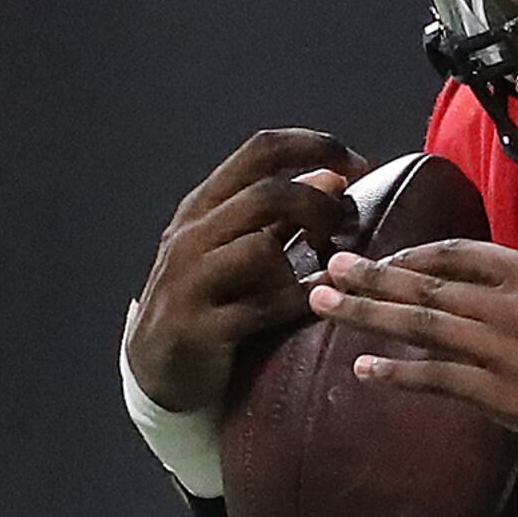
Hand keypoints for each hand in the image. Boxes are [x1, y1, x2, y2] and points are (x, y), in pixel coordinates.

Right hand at [128, 130, 366, 414]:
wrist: (157, 369)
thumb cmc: (212, 302)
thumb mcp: (239, 248)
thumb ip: (282, 214)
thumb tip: (333, 177)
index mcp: (205, 205)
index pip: (262, 149)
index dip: (317, 147)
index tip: (360, 167)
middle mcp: (192, 234)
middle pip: (268, 194)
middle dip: (321, 209)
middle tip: (345, 232)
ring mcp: (191, 279)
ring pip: (263, 249)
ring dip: (309, 264)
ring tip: (330, 279)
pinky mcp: (199, 326)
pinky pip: (263, 308)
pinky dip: (302, 305)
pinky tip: (321, 307)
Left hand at [314, 241, 517, 451]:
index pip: (458, 254)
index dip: (415, 254)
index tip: (389, 255)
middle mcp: (506, 302)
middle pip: (424, 283)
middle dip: (371, 275)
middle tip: (328, 267)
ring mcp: (499, 347)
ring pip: (419, 322)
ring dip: (365, 312)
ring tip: (323, 303)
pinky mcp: (501, 391)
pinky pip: (436, 377)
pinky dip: (396, 372)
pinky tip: (363, 368)